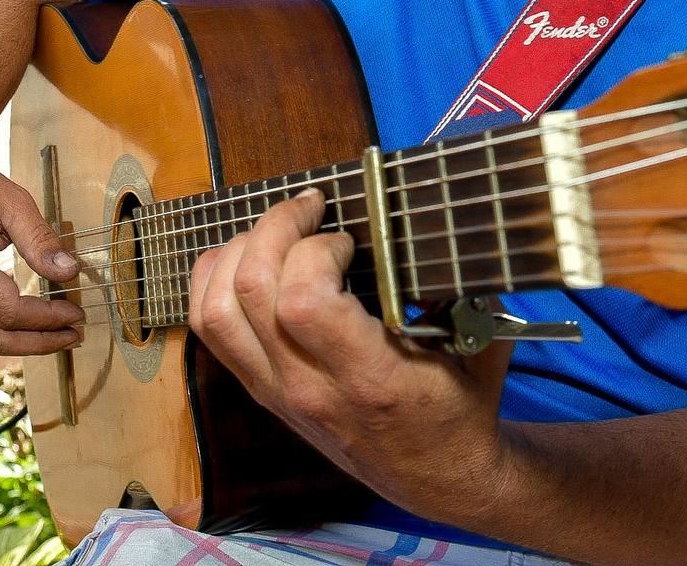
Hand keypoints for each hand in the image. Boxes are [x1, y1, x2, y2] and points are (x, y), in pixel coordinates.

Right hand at [0, 130, 84, 355]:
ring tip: (50, 332)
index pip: (9, 311)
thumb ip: (40, 240)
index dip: (47, 319)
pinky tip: (15, 325)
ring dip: (16, 344)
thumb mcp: (12, 201)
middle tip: (71, 333)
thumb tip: (69, 273)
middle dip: (38, 341)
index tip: (76, 314)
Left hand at [188, 189, 516, 500]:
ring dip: (237, 251)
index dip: (315, 250)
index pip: (303, 301)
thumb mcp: (476, 346)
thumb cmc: (459, 407)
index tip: (346, 237)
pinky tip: (245, 256)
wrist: (437, 478)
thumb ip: (456, 289)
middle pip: (249, 291)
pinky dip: (214, 281)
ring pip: (216, 310)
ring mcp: (276, 391)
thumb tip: (430, 228)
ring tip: (276, 228)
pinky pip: (211, 329)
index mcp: (368, 378)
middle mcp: (309, 387)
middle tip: (310, 209)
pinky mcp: (261, 390)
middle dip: (275, 228)